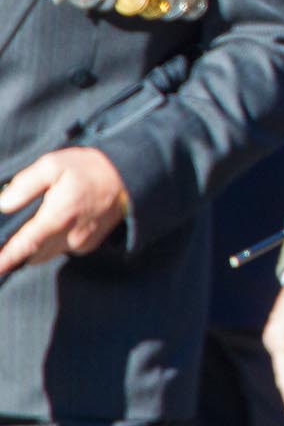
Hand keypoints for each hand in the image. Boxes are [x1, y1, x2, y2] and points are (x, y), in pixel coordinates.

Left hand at [0, 147, 127, 275]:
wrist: (129, 176)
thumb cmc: (89, 169)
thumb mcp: (53, 165)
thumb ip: (25, 184)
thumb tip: (3, 204)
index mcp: (58, 216)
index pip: (24, 245)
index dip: (6, 260)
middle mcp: (70, 235)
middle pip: (32, 255)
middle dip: (18, 252)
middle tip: (8, 240)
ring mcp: (81, 243)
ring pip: (46, 254)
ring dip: (34, 248)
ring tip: (33, 228)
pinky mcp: (89, 245)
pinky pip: (62, 250)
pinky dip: (53, 243)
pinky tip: (58, 224)